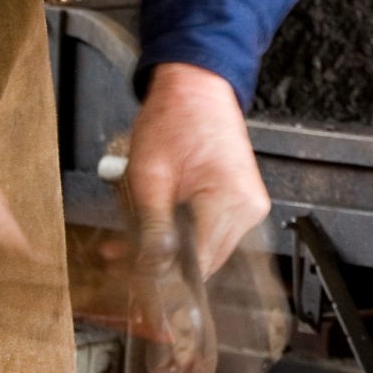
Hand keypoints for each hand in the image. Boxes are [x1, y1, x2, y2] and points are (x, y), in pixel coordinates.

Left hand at [126, 63, 268, 278]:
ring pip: (206, 249)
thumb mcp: (150, 178)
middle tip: (122, 260)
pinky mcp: (243, 201)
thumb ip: (153, 230)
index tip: (136, 285)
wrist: (196, 87)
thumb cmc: (174, 119)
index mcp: (230, 202)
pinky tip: (157, 225)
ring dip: (170, 249)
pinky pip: (212, 230)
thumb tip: (152, 271)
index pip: (200, 265)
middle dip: (162, 263)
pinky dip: (184, 233)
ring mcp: (250, 206)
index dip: (165, 279)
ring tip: (131, 240)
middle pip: (204, 262)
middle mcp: (249, 209)